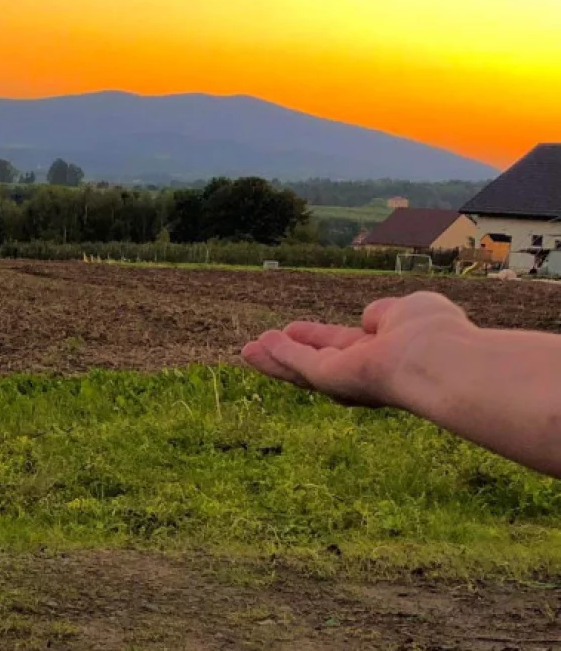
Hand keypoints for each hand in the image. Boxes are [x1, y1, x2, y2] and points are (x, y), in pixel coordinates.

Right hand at [240, 291, 473, 407]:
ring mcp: (346, 379)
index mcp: (384, 353)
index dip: (320, 338)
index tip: (298, 330)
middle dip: (289, 354)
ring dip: (275, 359)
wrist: (440, 361)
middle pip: (316, 363)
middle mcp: (363, 372)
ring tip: (247, 350)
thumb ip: (385, 314)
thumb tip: (370, 319)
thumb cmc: (434, 333)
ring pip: (301, 369)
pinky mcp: (331, 380)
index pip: (345, 345)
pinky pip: (301, 364)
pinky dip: (280, 354)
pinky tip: (260, 345)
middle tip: (261, 345)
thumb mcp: (408, 309)